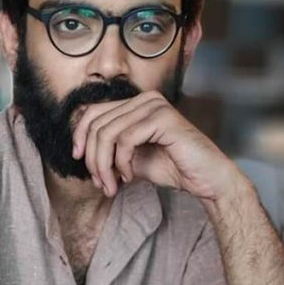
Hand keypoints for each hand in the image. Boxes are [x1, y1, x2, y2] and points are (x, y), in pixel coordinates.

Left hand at [71, 91, 242, 199]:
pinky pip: (125, 139)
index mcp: (137, 103)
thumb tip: (80, 150)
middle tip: (101, 183)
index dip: (79, 135)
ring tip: (111, 185)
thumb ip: (109, 149)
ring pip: (108, 133)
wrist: (206, 180)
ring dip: (104, 165)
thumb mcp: (131, 158)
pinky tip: (129, 176)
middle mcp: (145, 99)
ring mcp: (155, 105)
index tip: (77, 159)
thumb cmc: (172, 168)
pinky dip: (121, 162)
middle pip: (98, 123)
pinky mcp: (163, 118)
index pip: (94, 112)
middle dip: (93, 158)